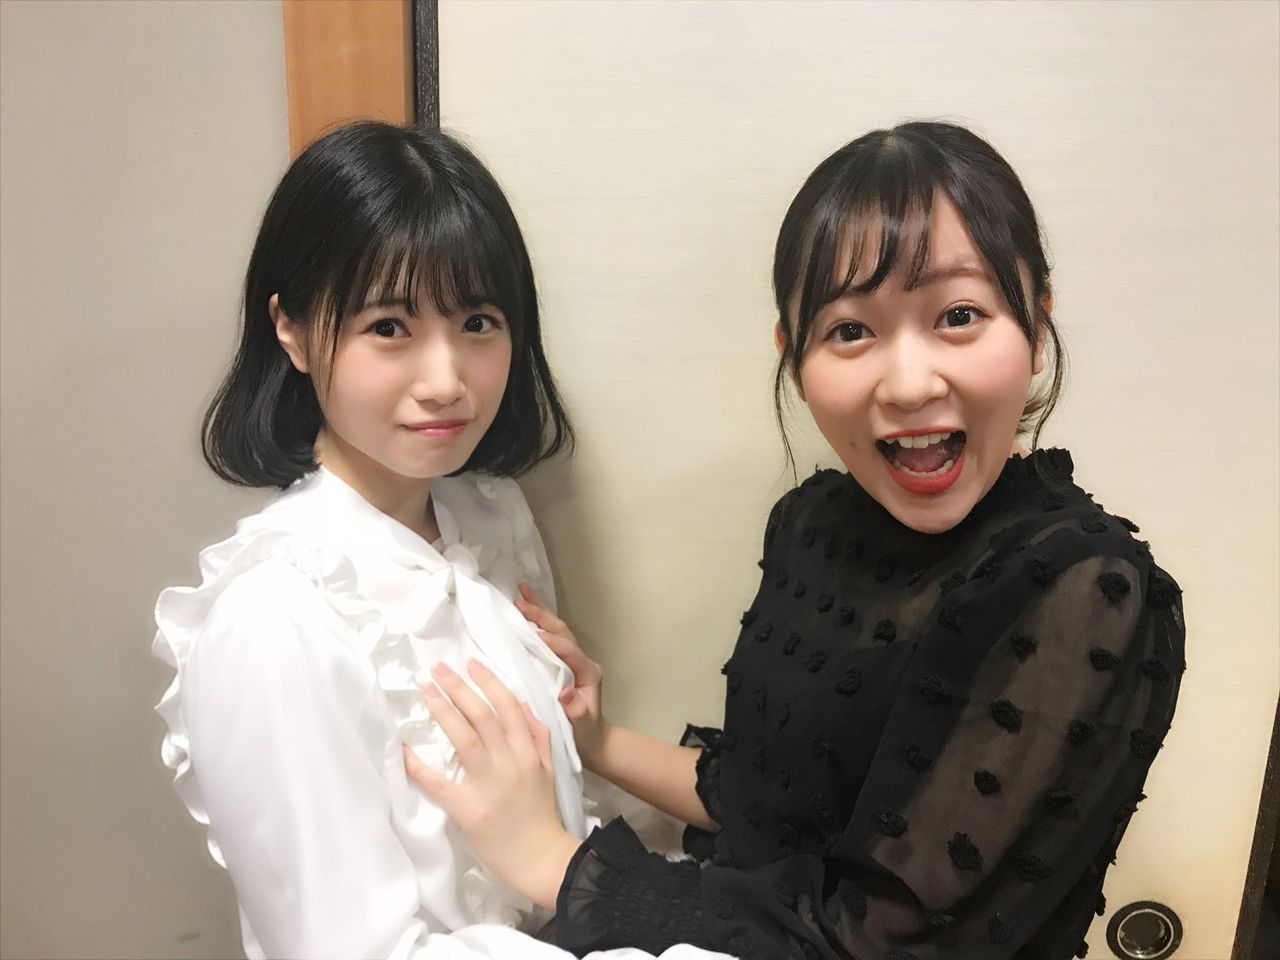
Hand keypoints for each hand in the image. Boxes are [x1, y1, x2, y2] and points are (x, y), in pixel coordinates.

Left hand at [402, 659, 580, 908]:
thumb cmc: (542, 812)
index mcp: (528, 751)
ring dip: (443, 710)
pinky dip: (419, 765)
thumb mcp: (549, 768)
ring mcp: (486, 784)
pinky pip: (438, 782)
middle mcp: (508, 761)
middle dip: (458, 688)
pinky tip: (404, 748)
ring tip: (426, 690)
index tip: (471, 663)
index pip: (507, 707)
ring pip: (463, 737)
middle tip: (438, 669)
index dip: (489, 682)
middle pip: (481, 715)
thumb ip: (538, 735)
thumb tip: (521, 703)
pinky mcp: (466, 807)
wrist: (540, 856)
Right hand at [516, 583, 608, 770]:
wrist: (592, 741)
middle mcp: (581, 662)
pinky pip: (549, 638)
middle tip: (520, 599)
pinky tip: (522, 614)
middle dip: (542, 615)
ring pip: (556, 630)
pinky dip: (536, 623)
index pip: (570, 651)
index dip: (554, 642)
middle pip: (562, 632)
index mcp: (588, 673)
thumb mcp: (581, 726)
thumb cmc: (585, 735)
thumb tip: (566, 694)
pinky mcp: (562, 663)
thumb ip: (576, 711)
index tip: (535, 634)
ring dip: (539, 612)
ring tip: (520, 594)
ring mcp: (572, 660)